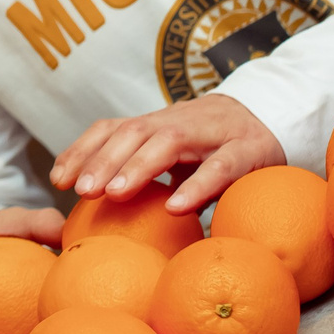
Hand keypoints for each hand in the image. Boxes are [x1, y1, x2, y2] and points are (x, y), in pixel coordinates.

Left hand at [48, 94, 285, 215]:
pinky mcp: (250, 150)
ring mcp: (215, 133)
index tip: (58, 180)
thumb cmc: (215, 146)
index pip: (113, 127)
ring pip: (170, 141)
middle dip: (103, 159)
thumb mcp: (175, 155)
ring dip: (138, 167)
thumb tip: (101, 217)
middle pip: (134, 131)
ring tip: (114, 195)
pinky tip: (177, 208)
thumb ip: (146, 174)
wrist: (275, 116)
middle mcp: (181, 121)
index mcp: (159, 123)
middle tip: (81, 191)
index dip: (83, 149)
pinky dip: (197, 185)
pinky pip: (221, 167)